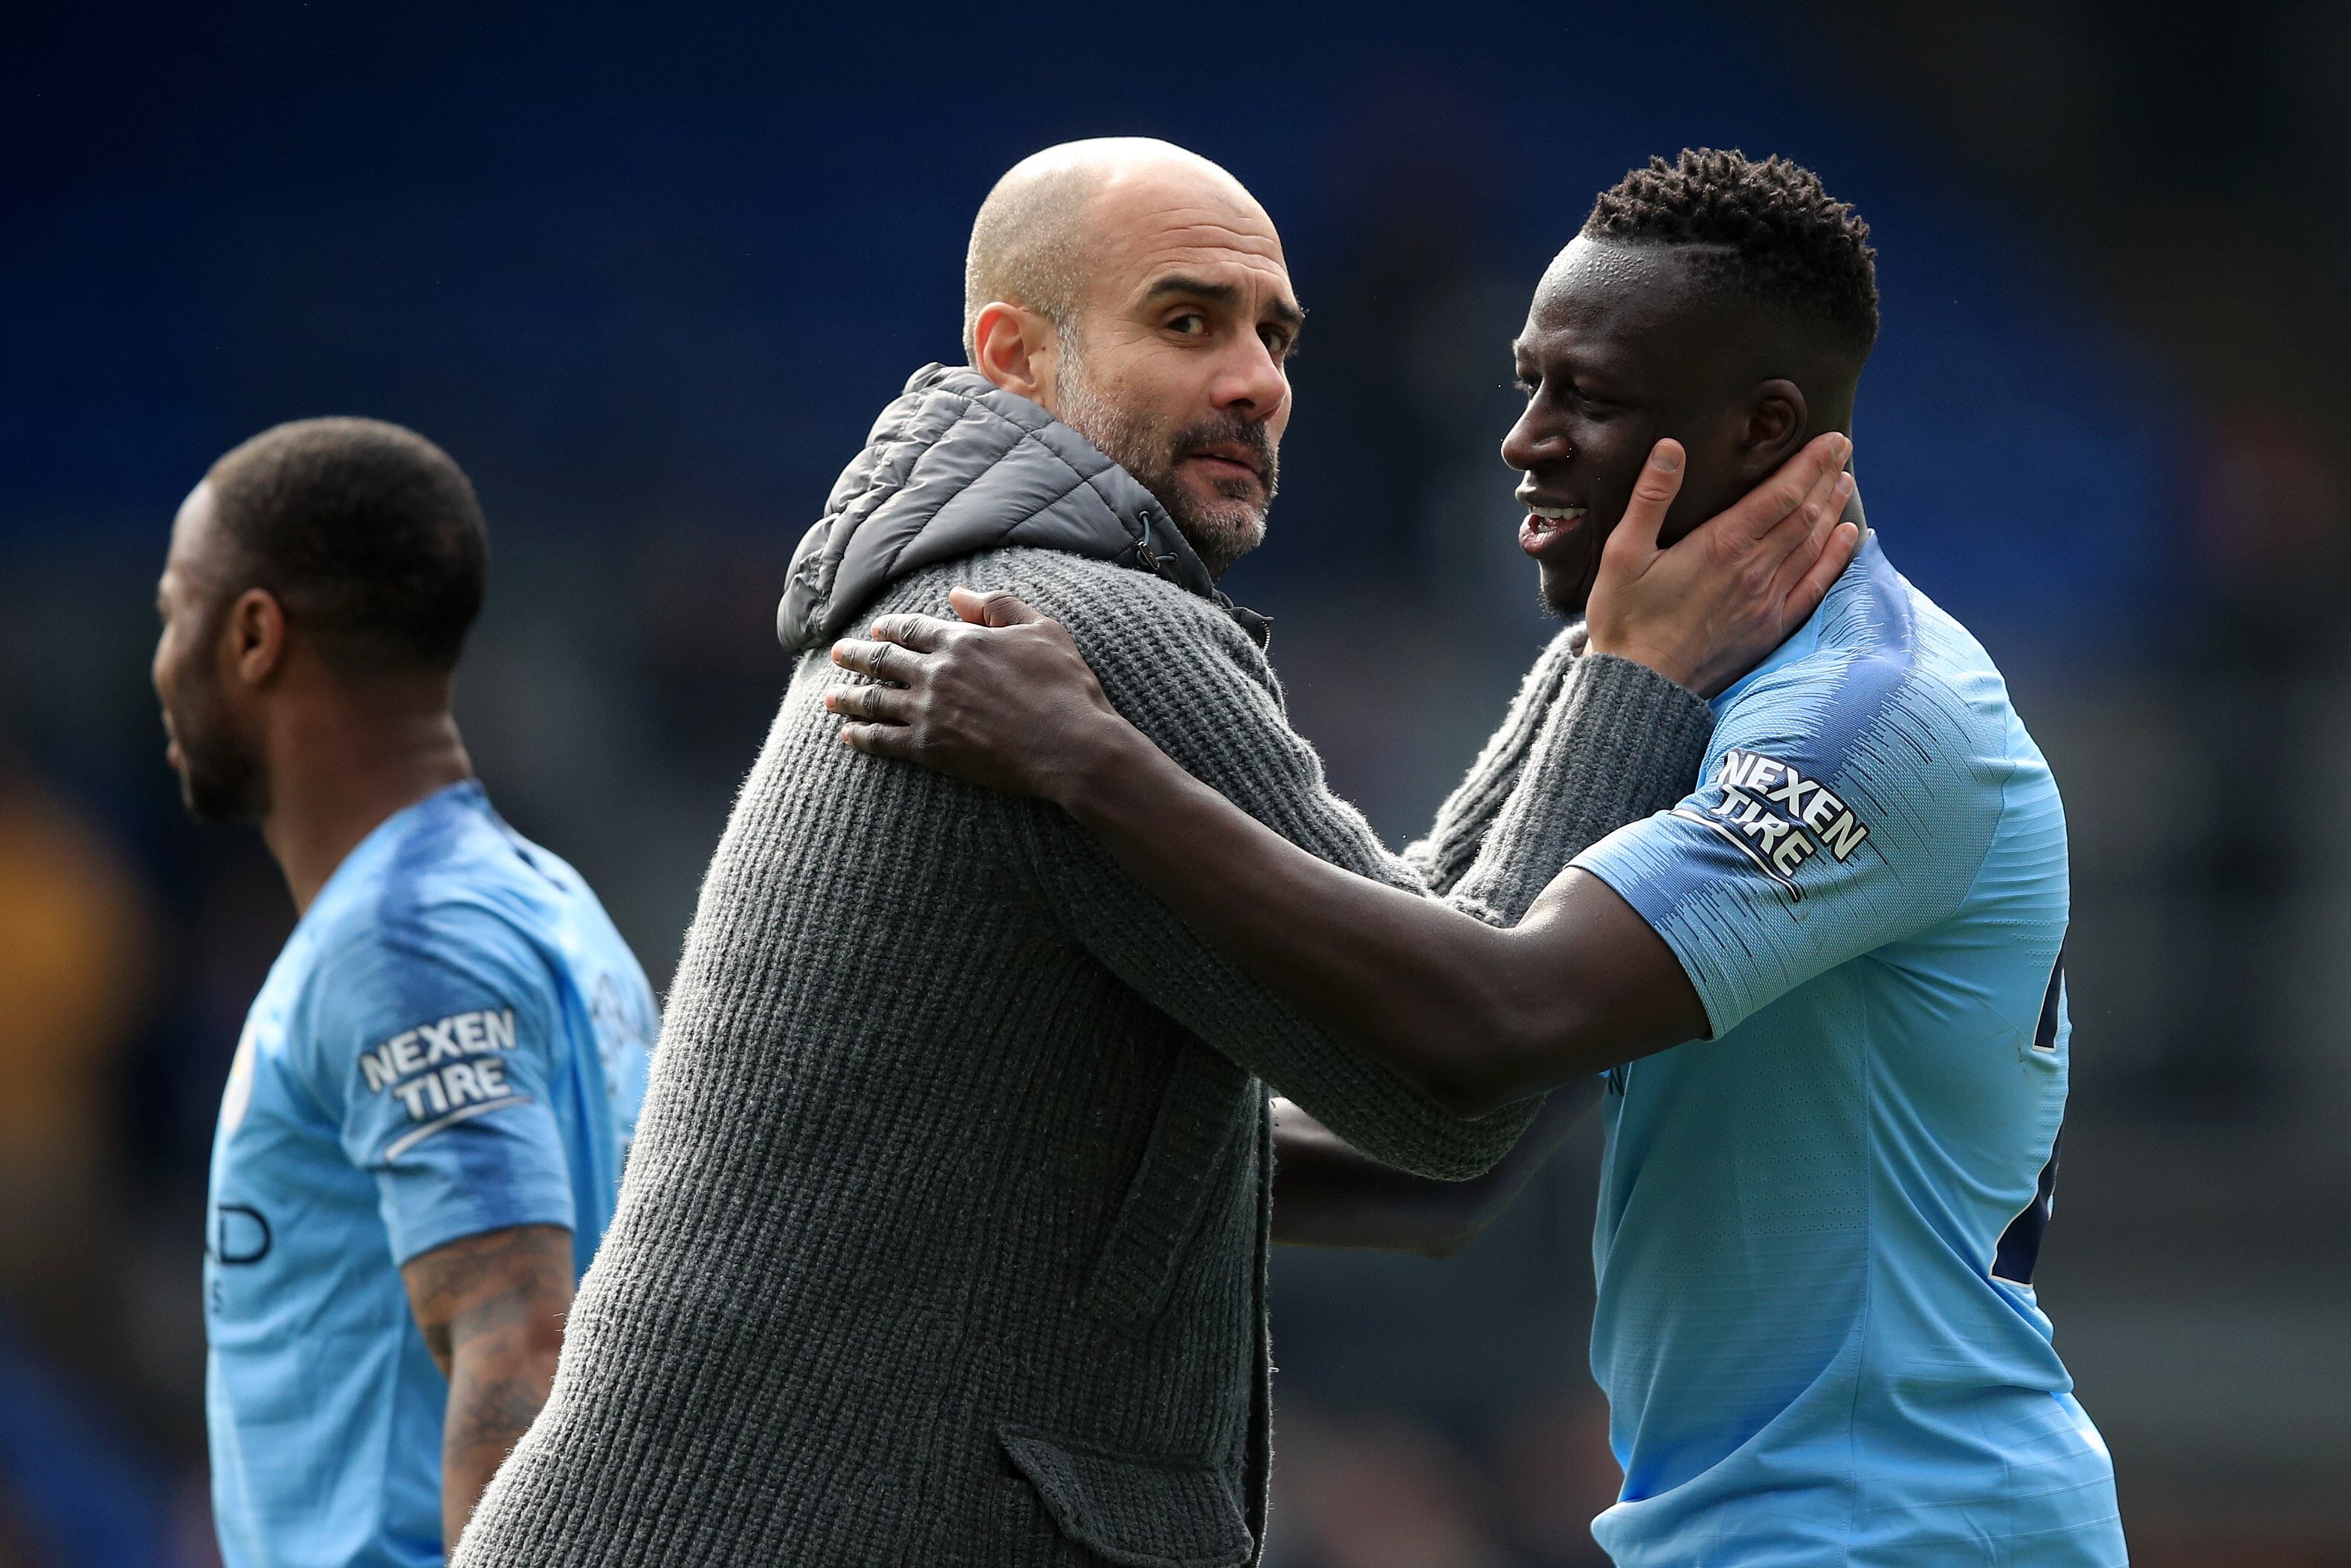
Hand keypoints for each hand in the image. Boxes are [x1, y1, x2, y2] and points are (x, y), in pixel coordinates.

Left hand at [826, 587, 1133, 803]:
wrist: (1069, 745)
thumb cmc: (1064, 686)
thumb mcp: (1042, 629)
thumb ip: (998, 606)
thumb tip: (957, 594)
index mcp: (961, 640)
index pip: (913, 629)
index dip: (892, 628)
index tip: (877, 630)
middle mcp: (936, 672)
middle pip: (883, 660)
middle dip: (856, 656)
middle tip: (837, 654)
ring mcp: (928, 711)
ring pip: (875, 699)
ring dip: (848, 696)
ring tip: (829, 697)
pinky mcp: (929, 748)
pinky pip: (883, 740)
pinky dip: (861, 736)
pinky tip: (848, 735)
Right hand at [1585, 433, 1859, 697]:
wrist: (1640, 686)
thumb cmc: (1624, 618)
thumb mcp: (1622, 553)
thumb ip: (1650, 498)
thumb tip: (1670, 447)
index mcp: (1721, 545)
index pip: (1781, 494)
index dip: (1809, 463)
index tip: (1830, 439)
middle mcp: (1754, 570)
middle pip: (1804, 514)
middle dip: (1825, 477)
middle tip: (1842, 449)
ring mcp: (1767, 601)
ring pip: (1813, 545)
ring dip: (1832, 509)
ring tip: (1844, 481)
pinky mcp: (1770, 628)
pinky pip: (1815, 586)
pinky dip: (1835, 557)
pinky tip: (1847, 537)